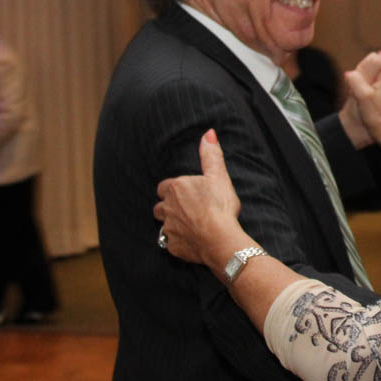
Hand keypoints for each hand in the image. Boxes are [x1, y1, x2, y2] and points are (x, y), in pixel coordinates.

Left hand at [154, 130, 244, 267]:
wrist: (220, 239)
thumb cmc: (220, 206)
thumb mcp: (219, 176)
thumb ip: (211, 155)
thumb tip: (209, 133)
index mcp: (176, 188)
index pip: (165, 187)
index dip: (174, 190)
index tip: (186, 193)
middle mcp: (167, 207)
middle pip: (160, 206)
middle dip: (169, 207)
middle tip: (187, 209)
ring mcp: (169, 228)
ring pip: (163, 225)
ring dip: (172, 224)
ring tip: (189, 225)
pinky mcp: (173, 246)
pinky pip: (171, 243)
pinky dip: (179, 241)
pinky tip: (192, 240)